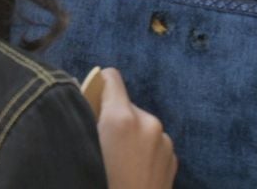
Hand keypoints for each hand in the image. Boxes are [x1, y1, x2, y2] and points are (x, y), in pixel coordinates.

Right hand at [95, 68, 175, 188]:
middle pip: (124, 104)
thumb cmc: (101, 181)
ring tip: (116, 163)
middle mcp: (148, 123)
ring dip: (128, 135)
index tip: (88, 103)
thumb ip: (83, 119)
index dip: (96, 86)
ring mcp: (164, 143)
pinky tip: (132, 172)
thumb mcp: (83, 146)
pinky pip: (153, 142)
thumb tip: (83, 103)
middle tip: (99, 143)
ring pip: (140, 124)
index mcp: (122, 117)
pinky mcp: (174, 160)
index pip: (110, 78)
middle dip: (111, 117)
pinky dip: (142, 150)